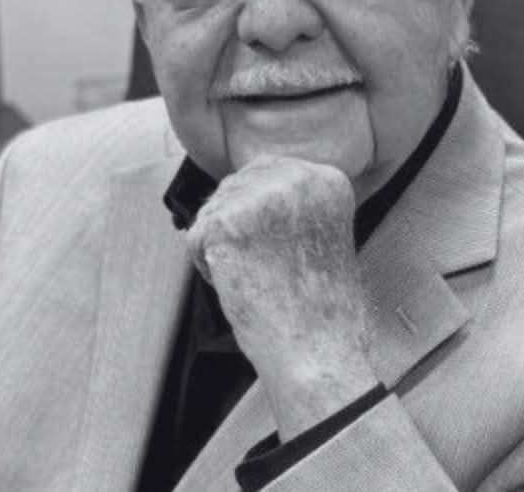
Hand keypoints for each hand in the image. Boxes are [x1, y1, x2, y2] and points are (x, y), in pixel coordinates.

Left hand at [185, 154, 378, 438]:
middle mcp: (297, 177)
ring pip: (213, 212)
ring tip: (261, 280)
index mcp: (327, 178)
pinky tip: (242, 287)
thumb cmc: (321, 308)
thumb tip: (242, 186)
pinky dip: (208, 268)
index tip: (285, 254)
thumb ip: (292, 202)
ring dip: (223, 249)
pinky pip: (195, 239)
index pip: (267, 172)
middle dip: (237, 228)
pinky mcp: (226, 223)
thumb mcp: (323, 234)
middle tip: (270, 271)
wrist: (318, 351)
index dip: (261, 217)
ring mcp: (261, 197)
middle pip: (235, 186)